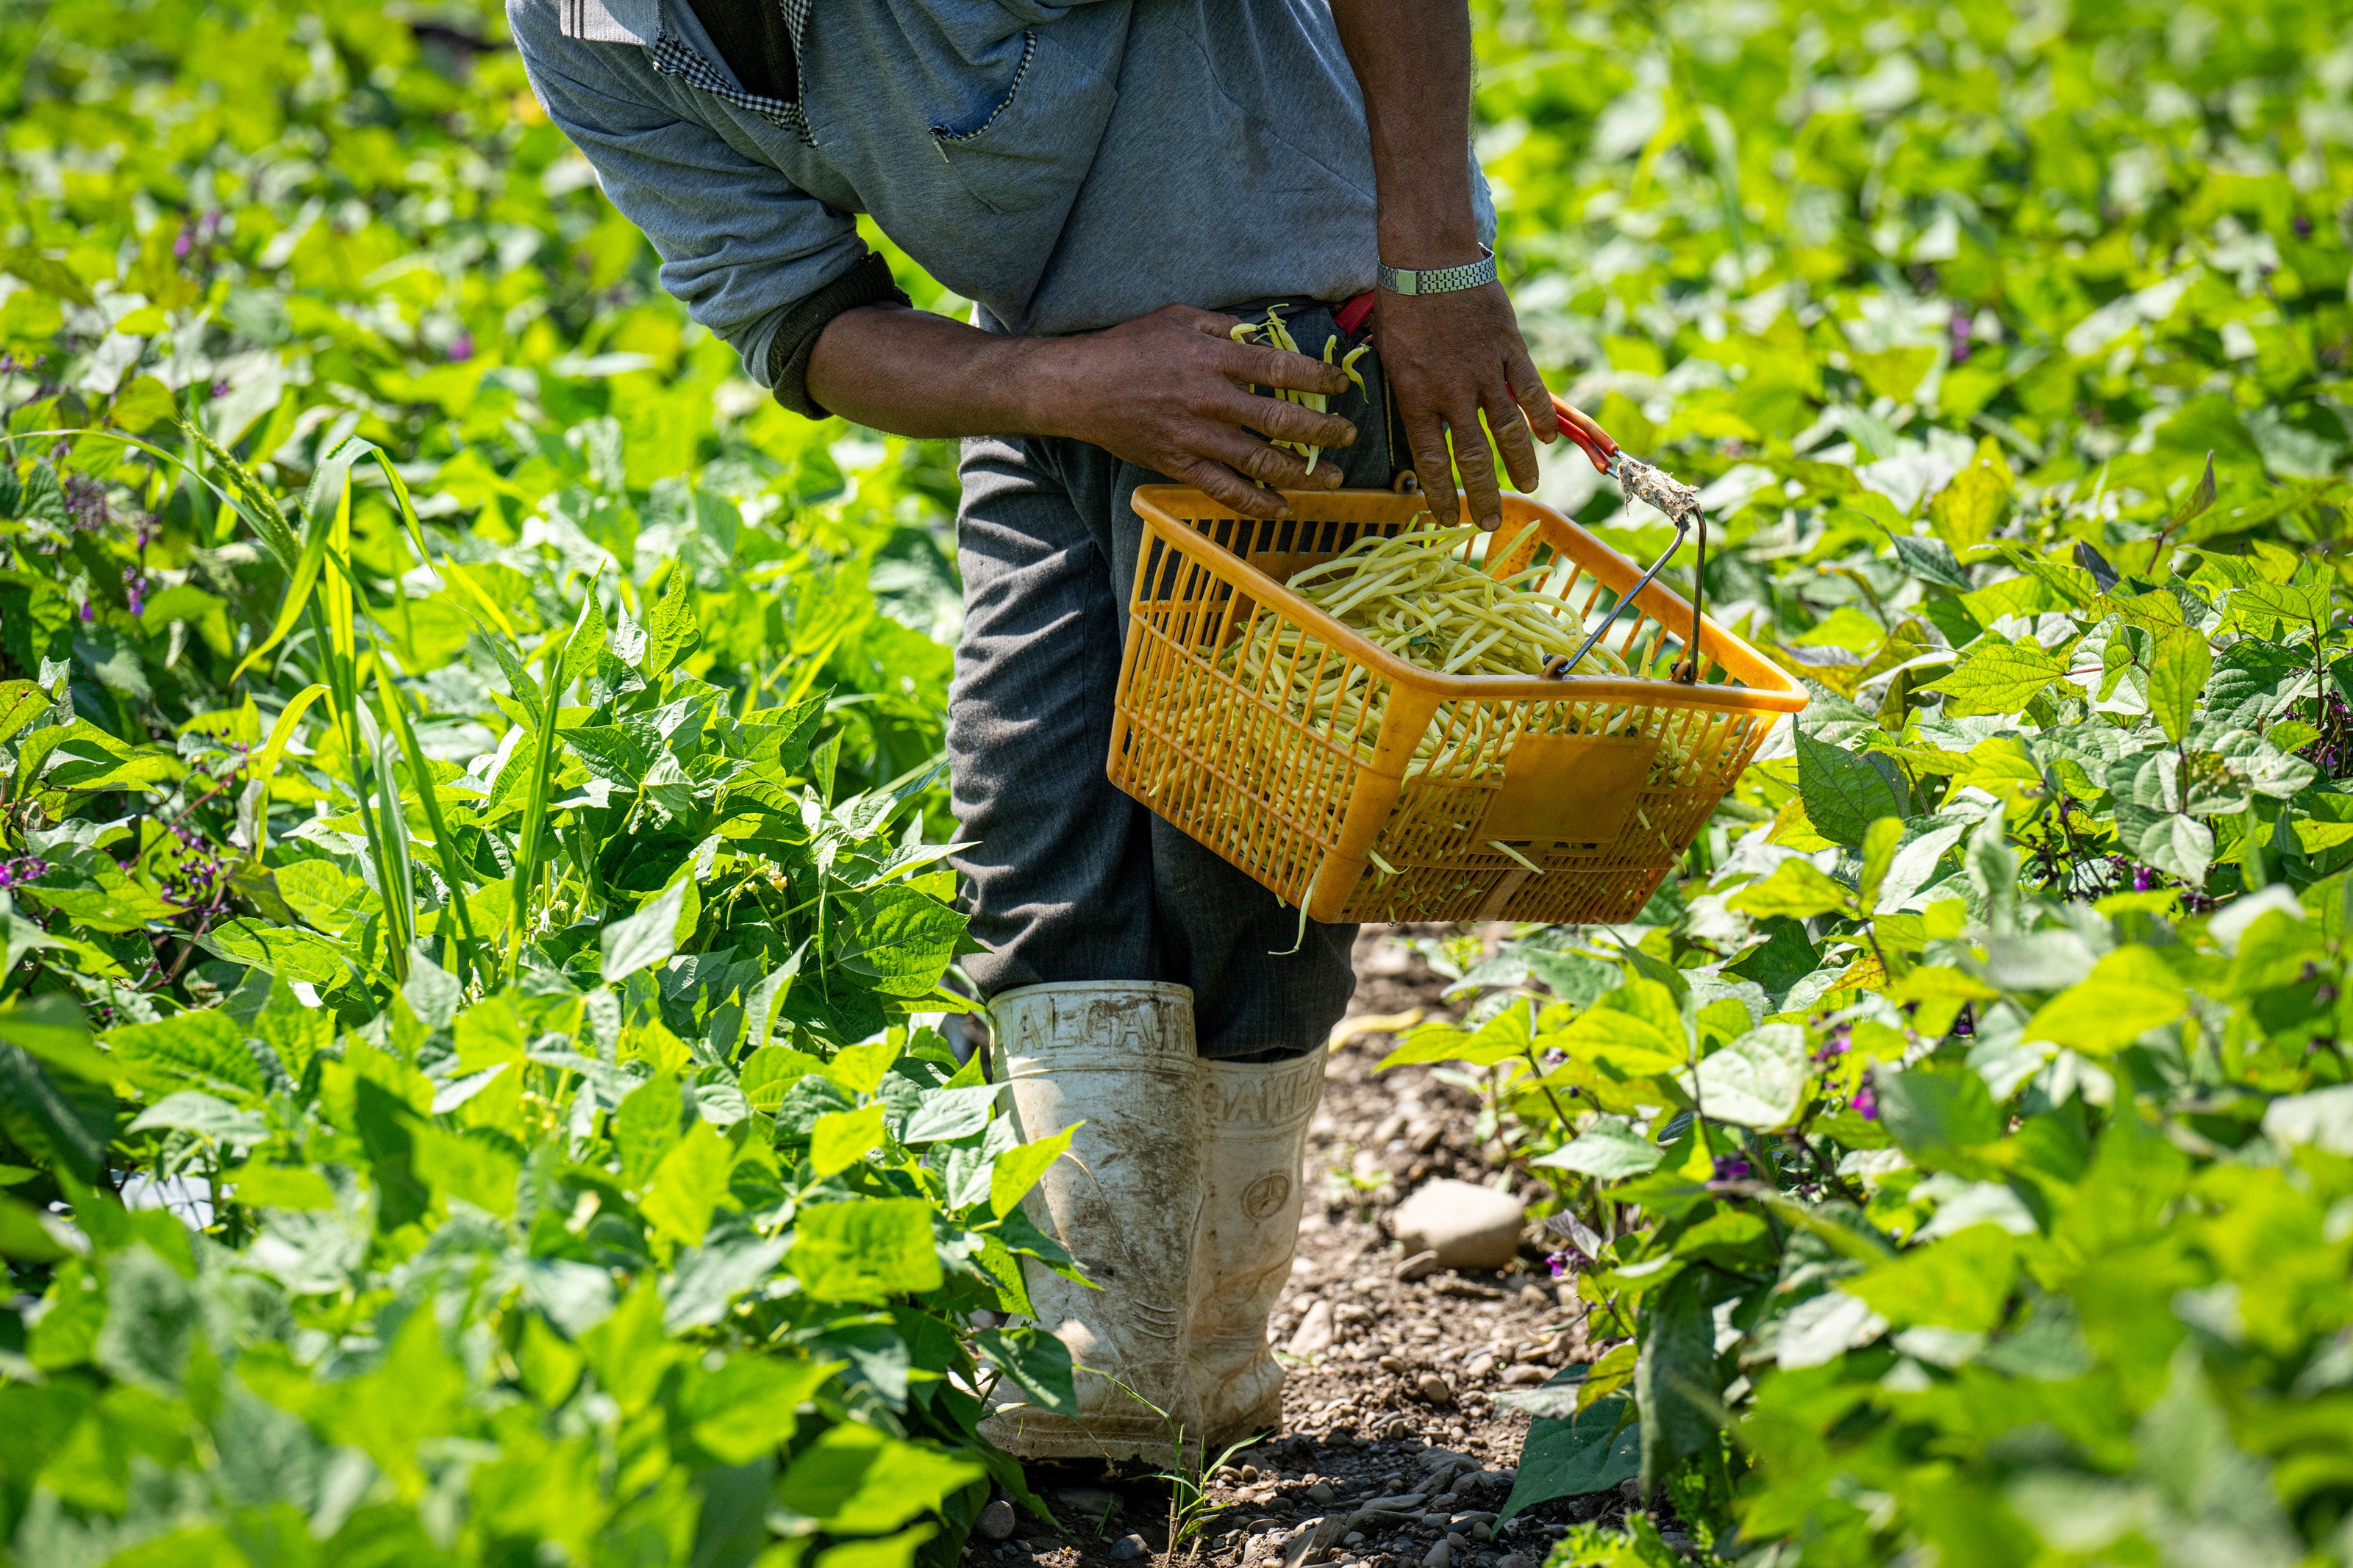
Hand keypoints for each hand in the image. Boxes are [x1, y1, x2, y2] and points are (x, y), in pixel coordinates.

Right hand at [1023, 304, 1357, 519]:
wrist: (1081, 387)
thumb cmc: (1129, 346)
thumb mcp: (1178, 316)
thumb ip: (1223, 325)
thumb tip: (1263, 332)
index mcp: (1213, 358)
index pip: (1279, 369)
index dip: (1318, 379)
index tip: (1341, 386)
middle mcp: (1210, 400)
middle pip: (1279, 419)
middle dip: (1321, 430)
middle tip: (1348, 436)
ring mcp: (1195, 437)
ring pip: (1259, 460)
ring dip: (1300, 471)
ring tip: (1330, 477)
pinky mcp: (1179, 465)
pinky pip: (1224, 490)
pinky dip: (1255, 502)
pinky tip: (1281, 508)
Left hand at [1377, 280, 1599, 530]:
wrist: (1430, 256)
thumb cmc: (1400, 302)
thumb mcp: (1389, 353)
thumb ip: (1409, 393)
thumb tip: (1419, 427)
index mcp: (1415, 395)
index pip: (1431, 460)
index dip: (1440, 494)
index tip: (1447, 518)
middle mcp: (1452, 391)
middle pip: (1472, 457)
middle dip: (1483, 495)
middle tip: (1489, 523)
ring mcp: (1484, 371)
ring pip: (1507, 431)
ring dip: (1519, 465)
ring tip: (1528, 487)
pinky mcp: (1510, 349)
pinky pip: (1530, 391)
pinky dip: (1540, 417)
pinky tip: (1548, 439)